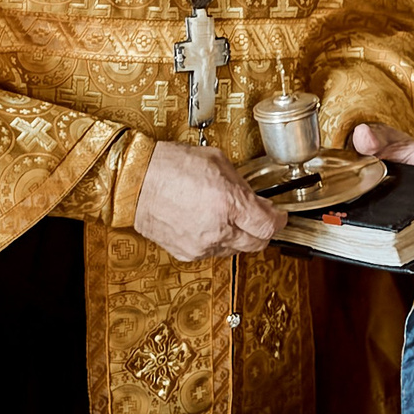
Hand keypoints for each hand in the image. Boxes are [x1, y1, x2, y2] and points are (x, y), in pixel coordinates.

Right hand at [133, 141, 282, 260]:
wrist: (134, 181)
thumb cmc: (169, 165)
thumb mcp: (216, 161)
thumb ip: (241, 183)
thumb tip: (254, 199)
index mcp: (228, 202)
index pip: (268, 225)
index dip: (278, 221)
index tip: (278, 216)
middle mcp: (218, 228)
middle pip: (256, 243)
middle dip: (261, 230)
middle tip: (258, 217)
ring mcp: (201, 244)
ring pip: (235, 248)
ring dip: (238, 235)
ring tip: (225, 215)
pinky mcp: (187, 253)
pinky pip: (213, 251)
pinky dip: (216, 240)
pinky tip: (207, 222)